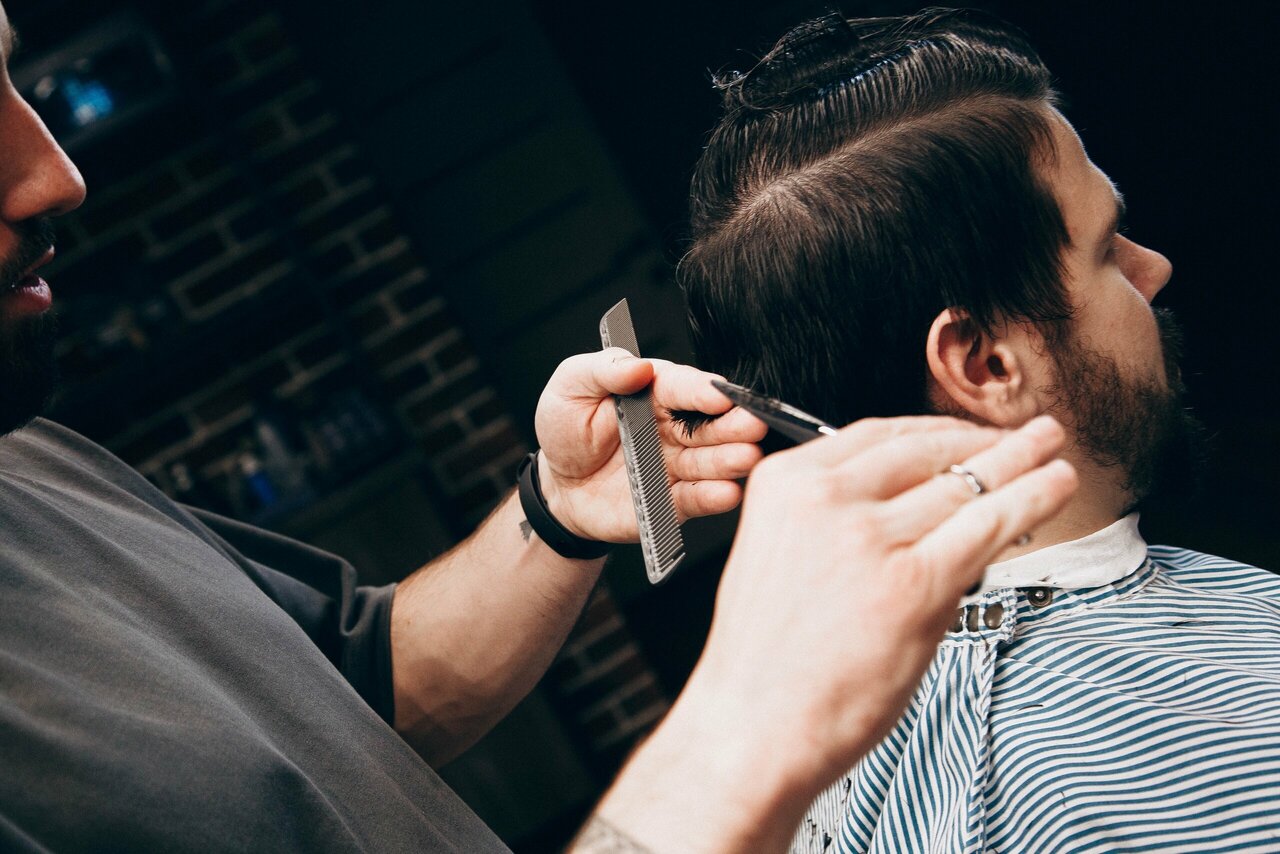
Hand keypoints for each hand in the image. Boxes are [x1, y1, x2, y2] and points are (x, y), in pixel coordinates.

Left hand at [533, 349, 766, 542]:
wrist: (558, 486)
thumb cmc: (566, 429)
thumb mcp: (571, 386)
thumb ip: (602, 370)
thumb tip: (637, 365)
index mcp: (655, 391)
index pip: (684, 387)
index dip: (703, 392)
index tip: (720, 396)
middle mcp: (674, 427)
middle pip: (709, 425)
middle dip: (733, 425)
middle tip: (752, 425)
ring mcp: (676, 465)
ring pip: (710, 461)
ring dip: (730, 460)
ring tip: (746, 458)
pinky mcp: (672, 501)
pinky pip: (695, 499)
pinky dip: (712, 497)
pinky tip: (726, 493)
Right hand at [692, 414, 1075, 792]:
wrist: (753, 725)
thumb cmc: (763, 660)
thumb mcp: (778, 557)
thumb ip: (829, 520)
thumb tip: (907, 507)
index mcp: (784, 485)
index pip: (875, 435)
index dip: (932, 429)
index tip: (960, 432)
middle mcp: (825, 499)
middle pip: (924, 451)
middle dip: (981, 439)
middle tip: (1018, 435)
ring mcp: (871, 538)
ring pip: (964, 484)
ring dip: (1019, 460)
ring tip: (1048, 446)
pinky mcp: (916, 583)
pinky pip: (989, 526)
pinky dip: (1033, 498)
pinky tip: (1056, 485)